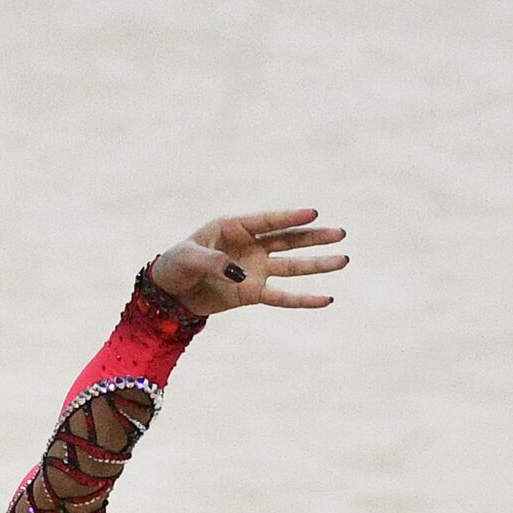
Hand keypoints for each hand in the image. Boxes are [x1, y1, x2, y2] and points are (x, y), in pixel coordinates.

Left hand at [149, 208, 348, 315]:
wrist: (169, 292)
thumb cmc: (175, 265)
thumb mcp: (188, 257)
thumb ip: (213, 261)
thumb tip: (239, 275)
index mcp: (234, 227)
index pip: (267, 220)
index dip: (290, 218)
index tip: (314, 213)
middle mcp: (250, 245)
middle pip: (288, 240)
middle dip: (314, 237)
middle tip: (339, 233)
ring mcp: (255, 269)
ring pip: (292, 265)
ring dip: (317, 263)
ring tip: (343, 259)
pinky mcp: (252, 293)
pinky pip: (282, 296)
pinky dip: (302, 299)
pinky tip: (326, 299)